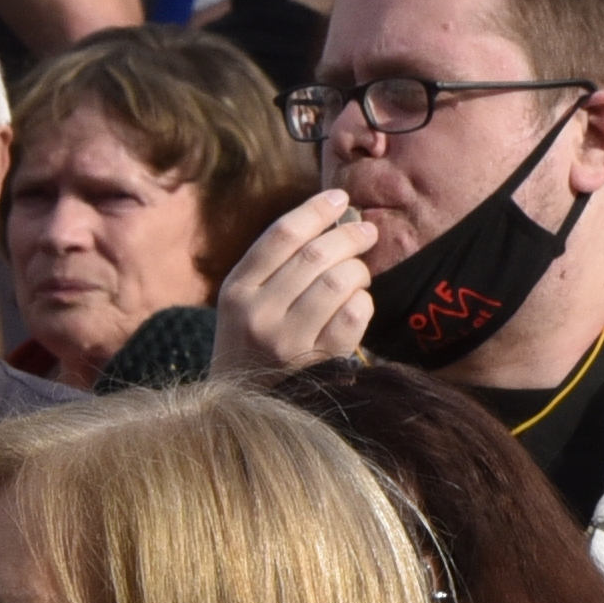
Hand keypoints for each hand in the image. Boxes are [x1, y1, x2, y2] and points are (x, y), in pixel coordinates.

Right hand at [212, 184, 382, 375]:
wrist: (243, 404)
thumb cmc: (252, 341)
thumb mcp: (244, 301)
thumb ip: (275, 263)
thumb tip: (333, 218)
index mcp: (236, 290)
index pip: (282, 235)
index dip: (316, 210)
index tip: (340, 197)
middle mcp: (258, 315)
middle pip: (316, 255)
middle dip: (349, 236)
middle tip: (367, 231)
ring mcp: (287, 342)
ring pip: (339, 282)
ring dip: (358, 271)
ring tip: (359, 274)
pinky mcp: (317, 364)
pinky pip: (354, 316)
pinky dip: (363, 302)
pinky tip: (358, 304)